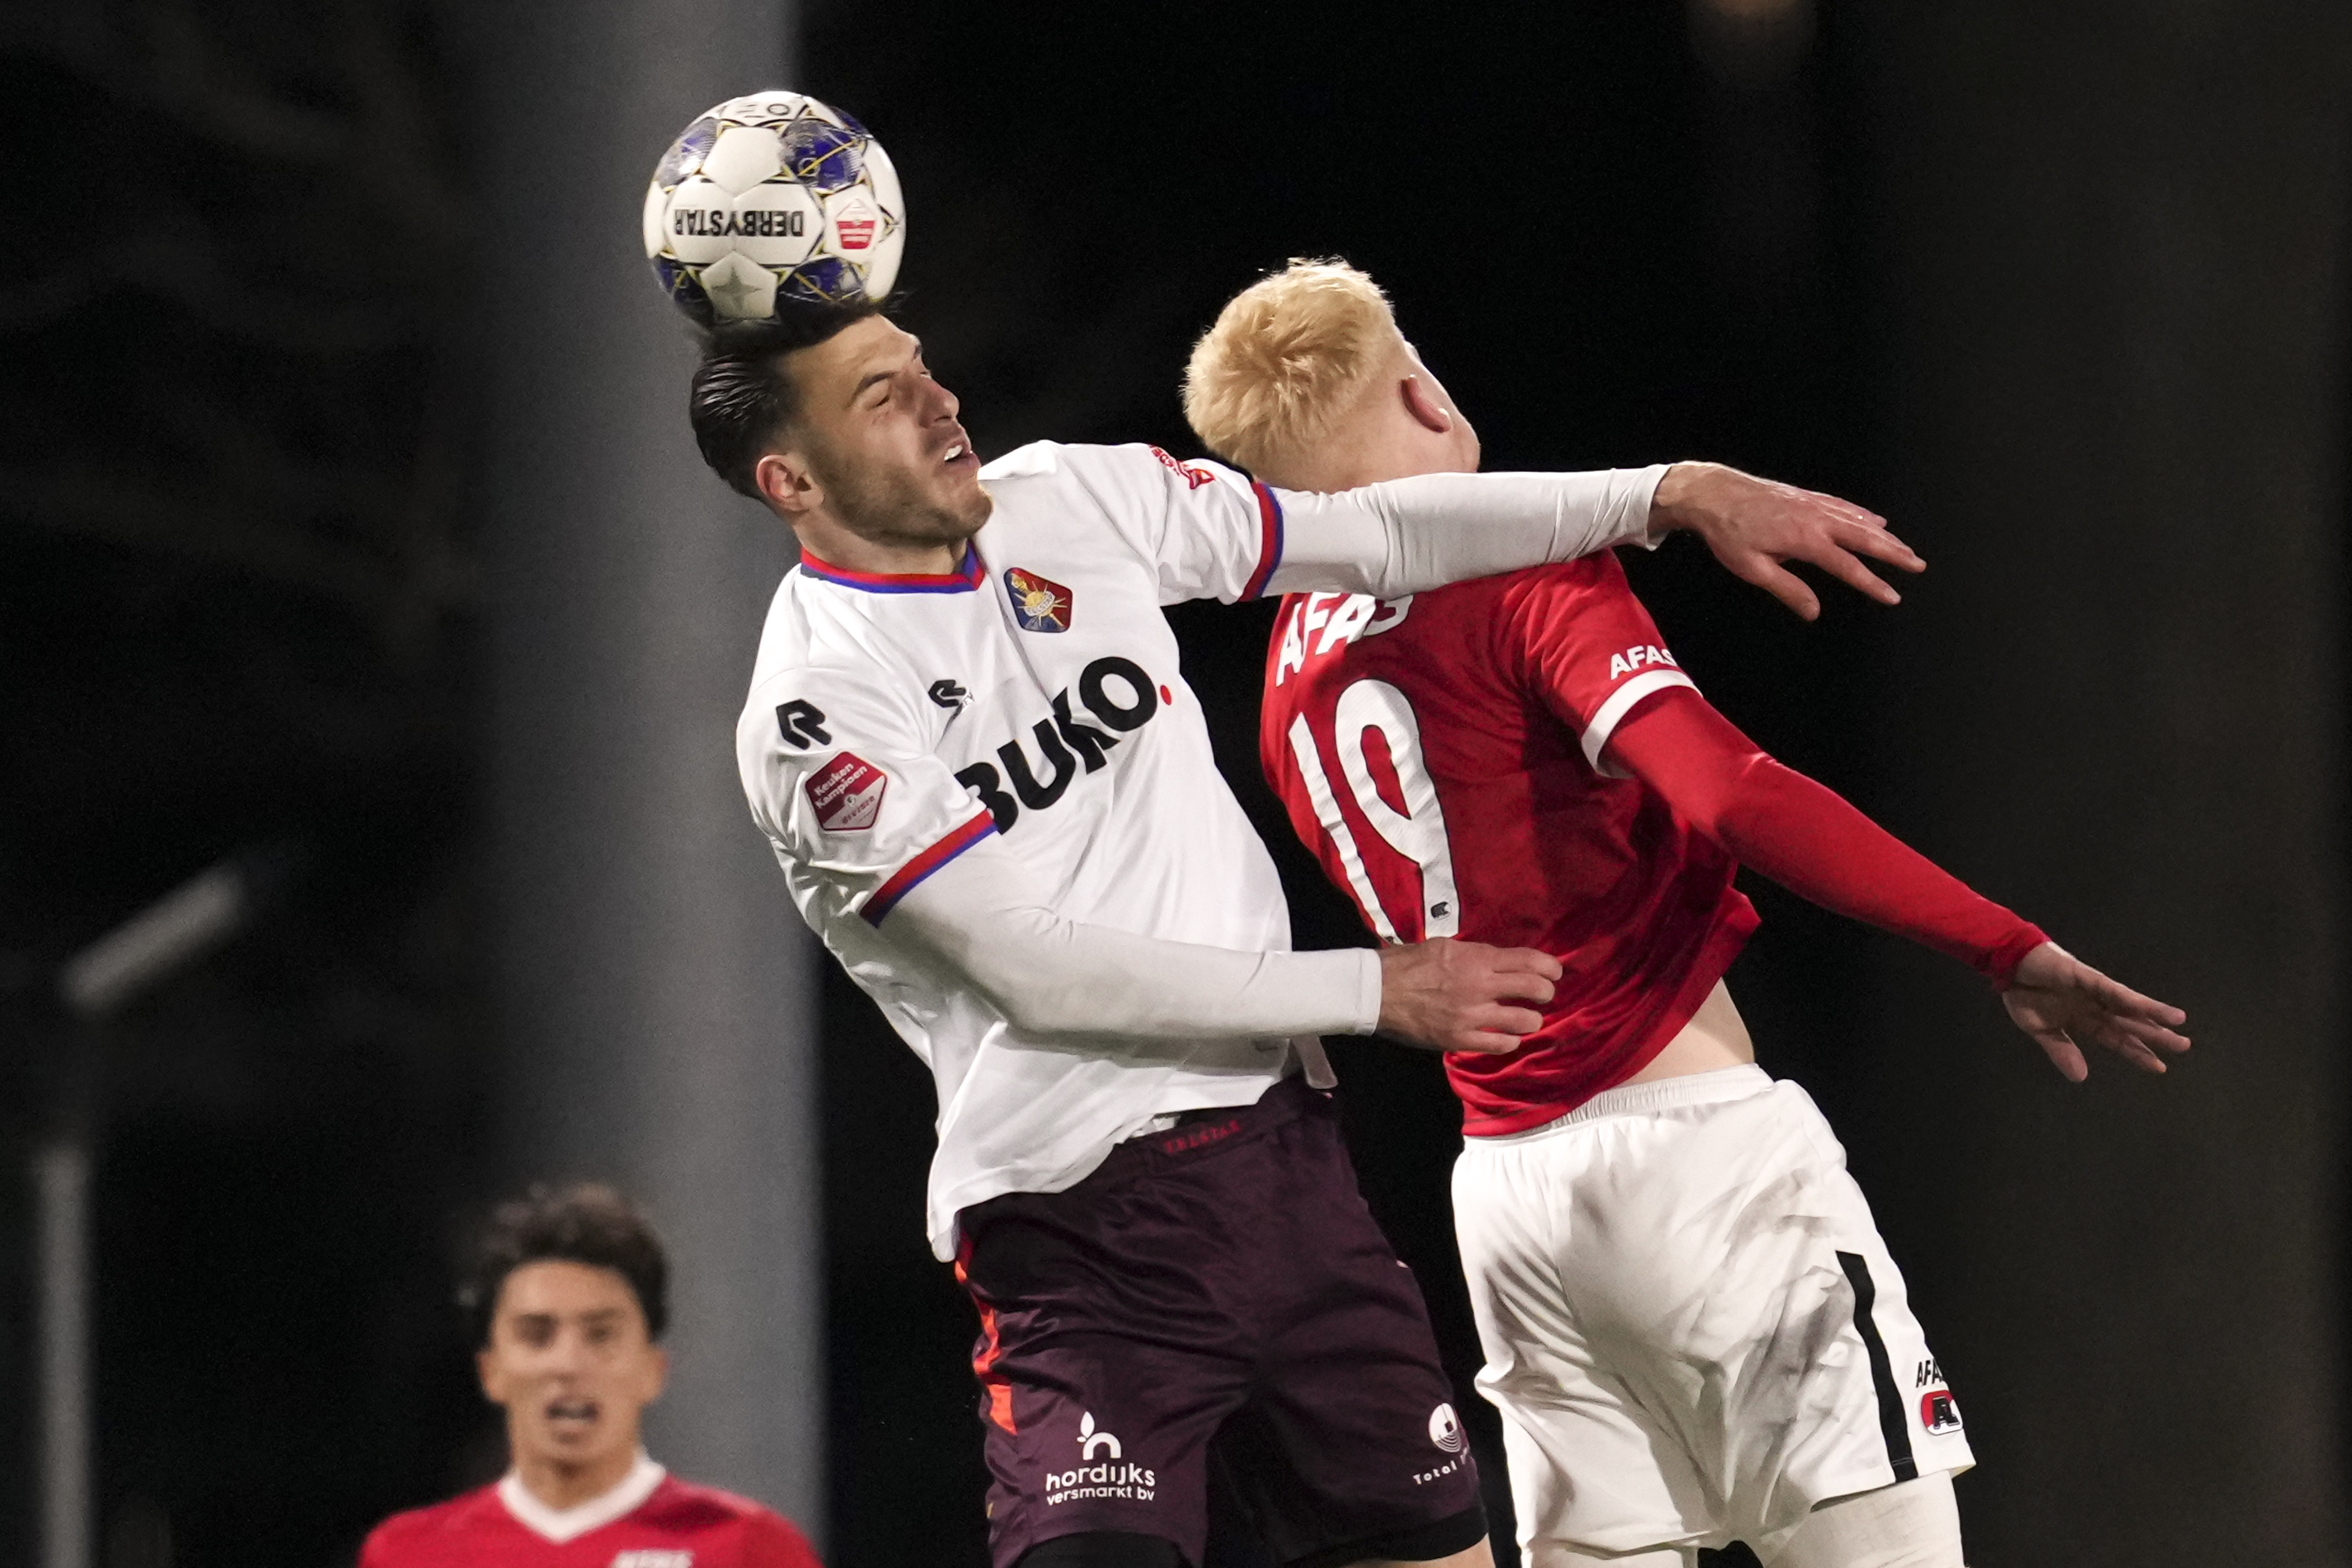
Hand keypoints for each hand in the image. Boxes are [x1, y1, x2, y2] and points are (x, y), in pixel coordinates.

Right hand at [1377, 938, 1561, 1053]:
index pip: (1528, 960)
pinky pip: (1500, 1045)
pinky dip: (1509, 1041)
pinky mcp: (1460, 1039)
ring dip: (1531, 1020)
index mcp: (1476, 958)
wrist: (1377, 991)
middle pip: (1534, 989)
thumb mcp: (1446, 948)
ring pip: (1524, 1021)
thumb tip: (1502, 963)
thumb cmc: (1408, 964)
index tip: (1555, 972)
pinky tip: (1505, 1037)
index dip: (1550, 967)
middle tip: (1543, 995)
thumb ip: (1477, 956)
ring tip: (1526, 1019)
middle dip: (1546, 992)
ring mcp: (1472, 1015)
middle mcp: (1480, 985)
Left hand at [1649, 462, 1924, 620]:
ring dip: (1885, 535)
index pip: (1848, 566)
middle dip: (1894, 553)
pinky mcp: (1806, 497)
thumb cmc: (1728, 531)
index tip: (1893, 596)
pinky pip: (1843, 506)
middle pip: (1865, 537)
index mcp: (1805, 539)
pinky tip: (1876, 521)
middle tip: (1918, 565)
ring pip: (1858, 520)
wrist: (1714, 492)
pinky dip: (1863, 515)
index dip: (1873, 583)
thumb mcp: (1753, 568)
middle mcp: (1815, 518)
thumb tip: (1814, 612)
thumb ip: (1787, 589)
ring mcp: (1813, 504)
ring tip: (1905, 549)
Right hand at [2001, 941, 2189, 1080]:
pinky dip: (2132, 999)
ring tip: (2179, 1023)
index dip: (2137, 1053)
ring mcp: (2094, 991)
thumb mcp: (2039, 1030)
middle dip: (2156, 1035)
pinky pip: (2113, 991)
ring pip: (2129, 1006)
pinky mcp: (2088, 977)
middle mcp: (2096, 1006)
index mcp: (2084, 1021)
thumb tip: (2080, 1078)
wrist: (2006, 964)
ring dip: (2153, 1014)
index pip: (2117, 1039)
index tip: (2160, 1067)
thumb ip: (2061, 1051)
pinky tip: (2149, 1007)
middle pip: (2131, 1024)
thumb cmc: (2022, 993)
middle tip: (2184, 1045)